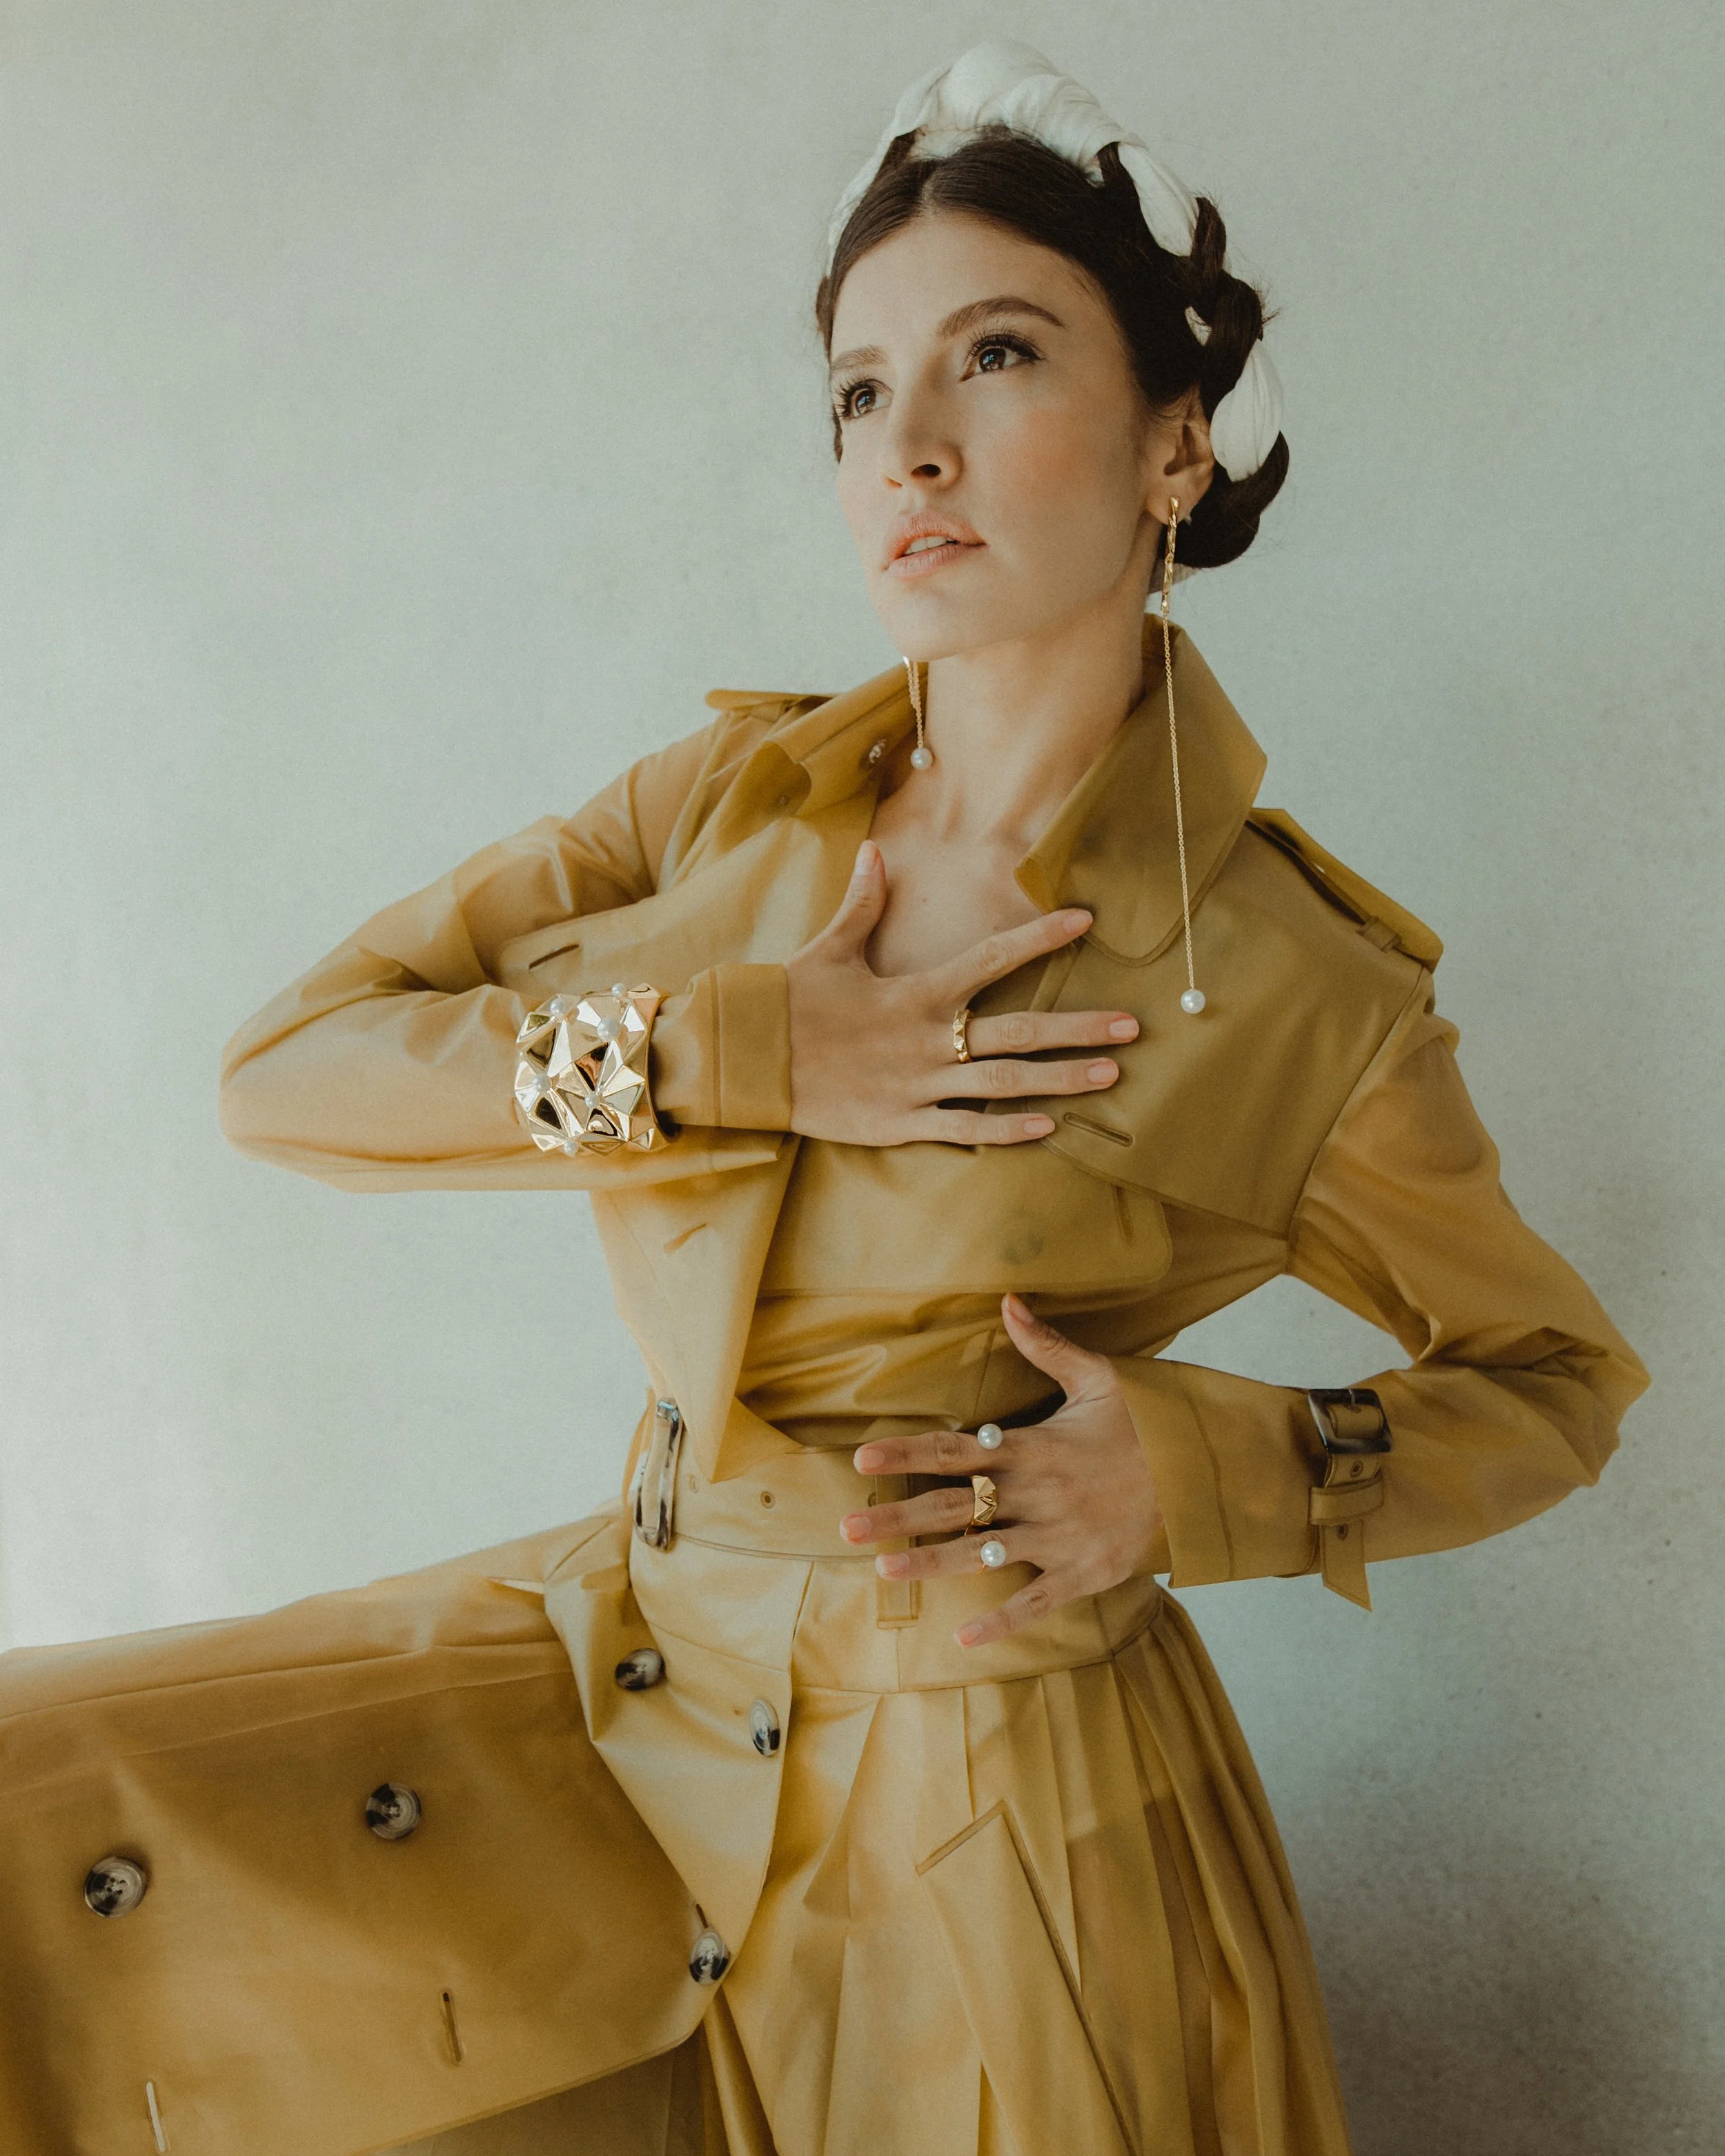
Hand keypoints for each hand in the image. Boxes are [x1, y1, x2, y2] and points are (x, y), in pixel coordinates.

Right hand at [784, 839, 1139, 1146]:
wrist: (742, 1060)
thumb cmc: (784, 1003)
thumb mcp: (827, 950)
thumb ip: (862, 903)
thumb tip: (875, 852)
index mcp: (915, 992)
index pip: (992, 957)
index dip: (1041, 938)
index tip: (1085, 921)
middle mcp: (927, 1039)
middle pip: (1018, 1032)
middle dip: (1078, 1028)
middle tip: (1132, 1028)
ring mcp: (917, 1086)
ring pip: (1004, 1085)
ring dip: (1060, 1080)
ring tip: (1109, 1076)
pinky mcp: (899, 1125)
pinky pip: (963, 1131)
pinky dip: (1006, 1132)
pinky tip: (1047, 1129)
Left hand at [838, 1293, 1164, 1646]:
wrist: (1203, 1473)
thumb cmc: (1146, 1423)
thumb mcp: (1099, 1376)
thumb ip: (1046, 1345)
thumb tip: (1007, 1300)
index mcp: (1033, 1447)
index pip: (957, 1448)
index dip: (908, 1452)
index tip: (863, 1457)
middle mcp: (1037, 1494)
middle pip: (955, 1505)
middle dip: (898, 1517)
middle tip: (847, 1526)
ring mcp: (1059, 1538)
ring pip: (982, 1554)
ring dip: (931, 1563)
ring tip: (883, 1570)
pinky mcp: (1084, 1573)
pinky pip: (1036, 1600)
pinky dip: (1002, 1621)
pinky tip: (964, 1640)